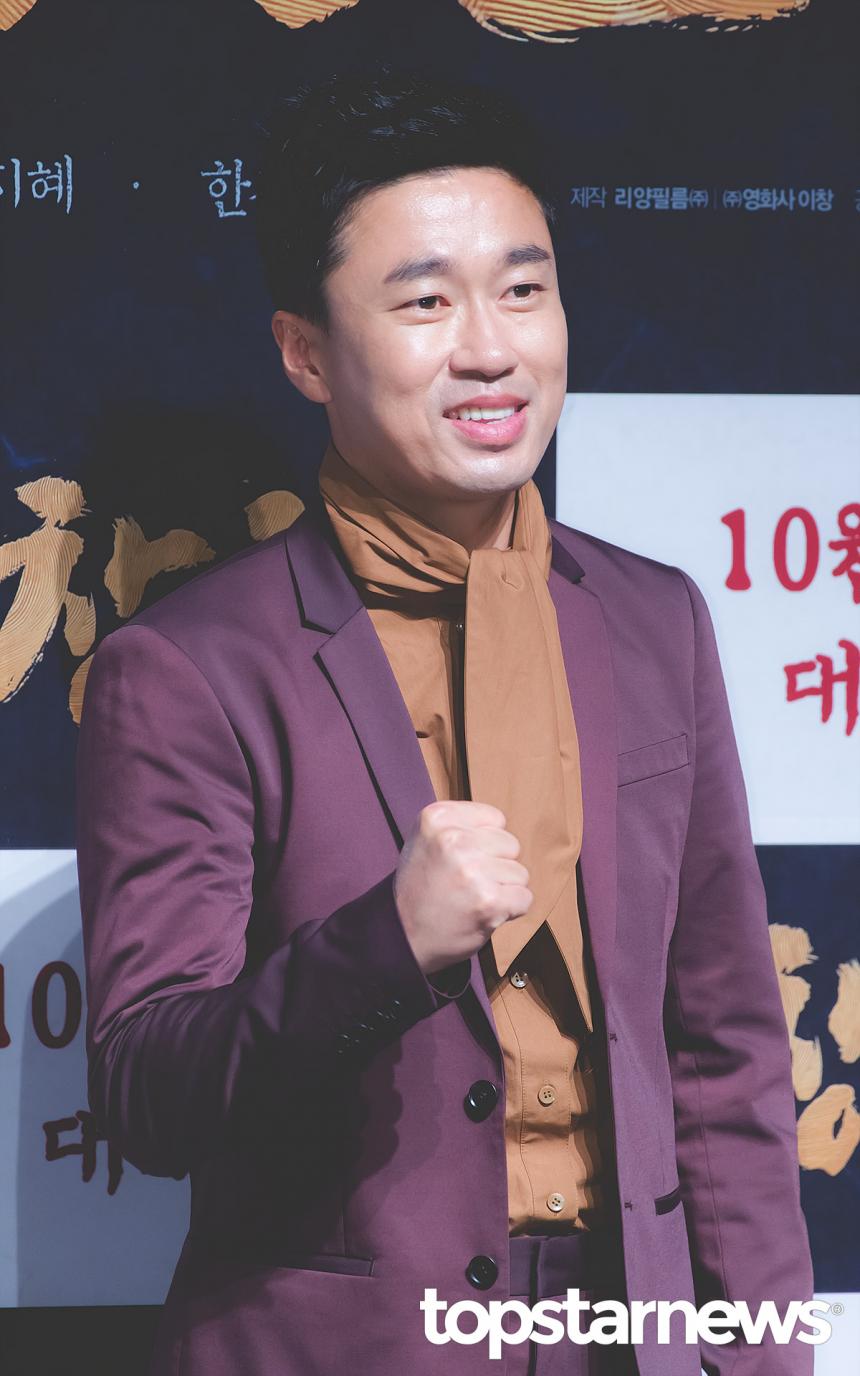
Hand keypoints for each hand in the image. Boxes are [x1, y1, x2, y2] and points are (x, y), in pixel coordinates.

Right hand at [393, 801, 532, 975]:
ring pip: (519, 873)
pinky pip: (524, 898)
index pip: (495, 819)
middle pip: (510, 844)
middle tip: (466, 883)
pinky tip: (484, 913)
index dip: (484, 842)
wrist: (404, 937)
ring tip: (472, 899)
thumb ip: (460, 825)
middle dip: (495, 865)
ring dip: (502, 889)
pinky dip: (511, 910)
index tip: (461, 859)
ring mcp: (472, 870)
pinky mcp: (489, 901)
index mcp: (436, 817)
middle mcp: (453, 839)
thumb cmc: (420, 888)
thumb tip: (501, 828)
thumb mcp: (426, 840)